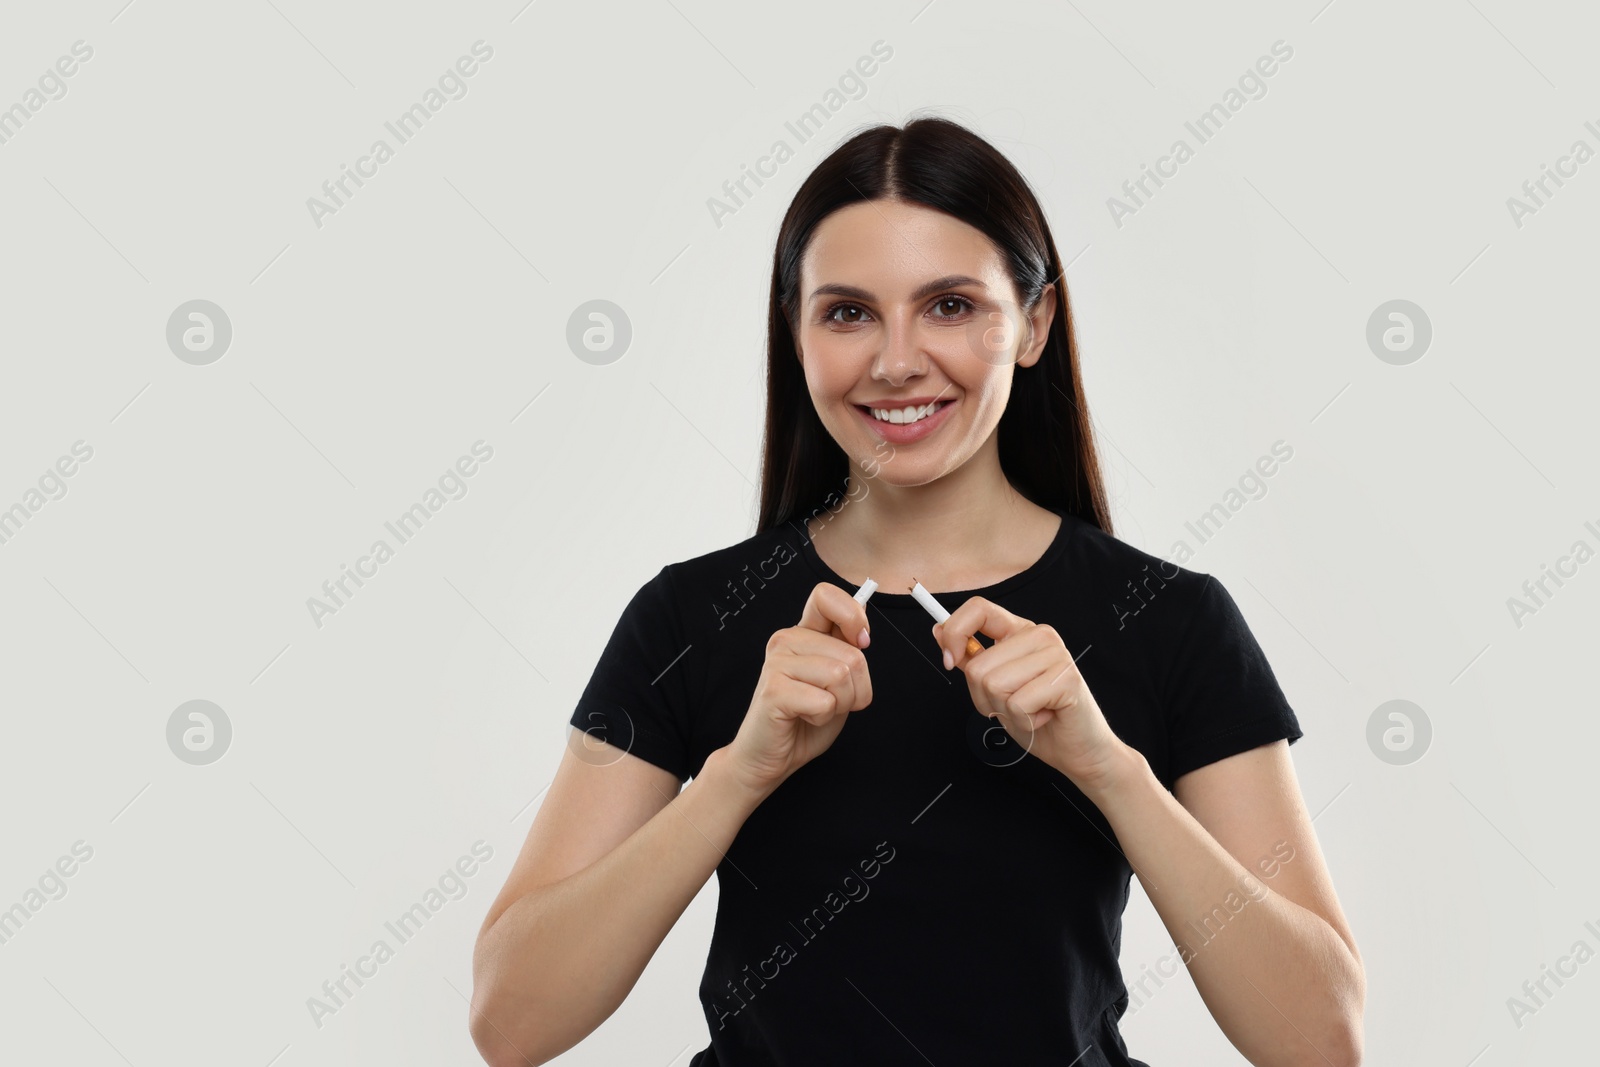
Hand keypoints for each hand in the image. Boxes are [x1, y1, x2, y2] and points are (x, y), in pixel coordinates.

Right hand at [722, 582, 873, 796]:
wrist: (769, 756)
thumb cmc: (805, 718)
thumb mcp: (836, 680)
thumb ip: (847, 652)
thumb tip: (862, 633)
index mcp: (802, 633)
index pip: (826, 596)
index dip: (853, 617)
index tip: (860, 643)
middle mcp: (786, 640)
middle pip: (852, 653)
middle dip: (857, 688)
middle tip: (831, 701)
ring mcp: (777, 663)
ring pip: (842, 675)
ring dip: (841, 704)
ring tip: (816, 710)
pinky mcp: (774, 690)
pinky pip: (825, 701)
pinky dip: (824, 717)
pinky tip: (804, 718)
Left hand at [932, 597, 1126, 789]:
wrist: (1077, 749)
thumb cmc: (1036, 716)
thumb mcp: (994, 686)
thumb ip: (971, 657)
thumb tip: (939, 629)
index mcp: (1019, 631)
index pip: (978, 608)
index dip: (954, 633)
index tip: (950, 661)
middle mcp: (1039, 635)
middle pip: (980, 665)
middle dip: (985, 698)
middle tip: (1013, 706)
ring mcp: (1055, 654)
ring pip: (995, 684)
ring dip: (1005, 710)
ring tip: (1030, 711)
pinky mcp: (1065, 679)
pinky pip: (1017, 704)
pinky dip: (1024, 721)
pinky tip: (1044, 717)